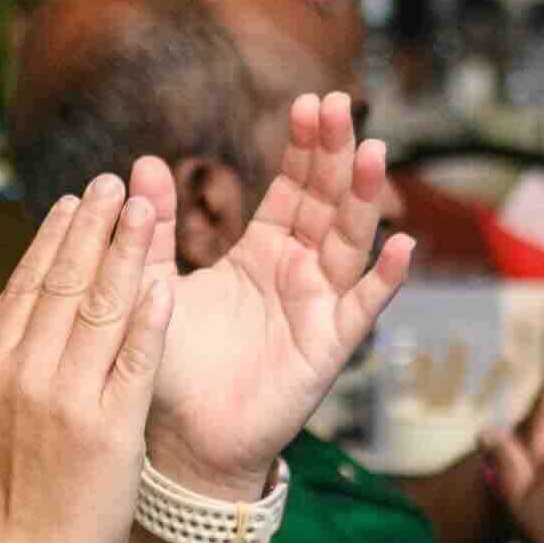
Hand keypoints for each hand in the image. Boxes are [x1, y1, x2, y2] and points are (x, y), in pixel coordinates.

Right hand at [0, 170, 169, 542]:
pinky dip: (149, 315)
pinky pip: (135, 360)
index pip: (24, 288)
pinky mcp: (111, 431)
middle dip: (91, 227)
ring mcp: (67, 402)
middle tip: (115, 182)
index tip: (76, 202)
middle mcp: (22, 377)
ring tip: (145, 206)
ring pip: (100, 309)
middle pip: (62, 284)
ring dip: (126, 251)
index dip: (53, 239)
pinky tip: (165, 277)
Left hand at [149, 92, 409, 495]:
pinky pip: (361, 309)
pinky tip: (400, 244)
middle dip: (335, 155)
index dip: (304, 148)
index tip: (309, 102)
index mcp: (263, 254)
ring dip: (365, 198)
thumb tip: (143, 162)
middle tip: (339, 106)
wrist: (181, 440)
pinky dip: (384, 279)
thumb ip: (154, 229)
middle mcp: (299, 274)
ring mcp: (319, 308)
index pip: (294, 189)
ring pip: (350, 243)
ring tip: (373, 151)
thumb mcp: (157, 285)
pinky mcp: (328, 348)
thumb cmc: (173, 366)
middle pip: (329, 203)